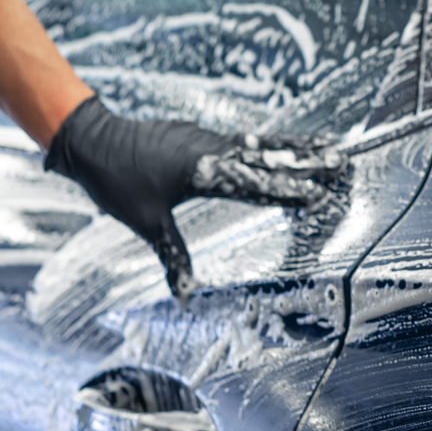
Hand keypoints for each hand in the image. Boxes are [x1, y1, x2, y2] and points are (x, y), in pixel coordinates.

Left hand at [44, 96, 343, 297]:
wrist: (90, 137)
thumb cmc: (115, 181)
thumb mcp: (146, 222)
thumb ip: (172, 255)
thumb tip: (184, 295)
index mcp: (201, 170)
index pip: (253, 182)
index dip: (286, 190)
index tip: (317, 194)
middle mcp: (210, 149)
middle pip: (266, 156)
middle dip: (306, 160)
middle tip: (341, 160)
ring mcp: (206, 138)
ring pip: (259, 145)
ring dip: (294, 147)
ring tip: (327, 146)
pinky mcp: (199, 135)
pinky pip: (242, 141)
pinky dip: (268, 145)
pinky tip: (281, 148)